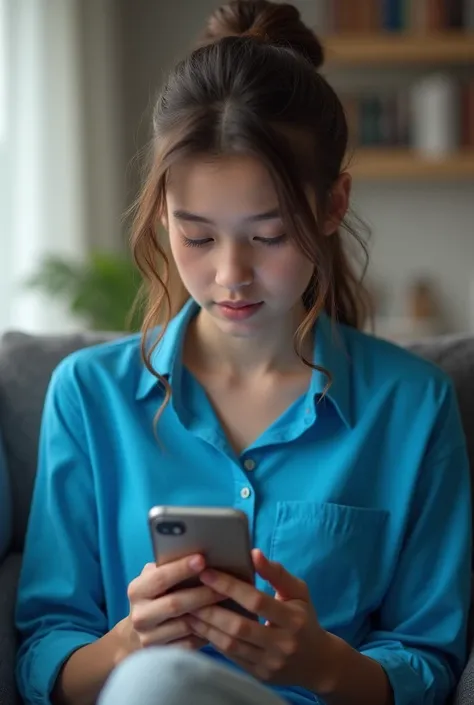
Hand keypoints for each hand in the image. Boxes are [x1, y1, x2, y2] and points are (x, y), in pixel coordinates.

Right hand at [114, 555, 223, 662]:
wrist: (134, 636)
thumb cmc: (154, 597)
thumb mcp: (153, 579)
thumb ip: (167, 567)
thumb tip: (199, 555)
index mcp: (137, 590)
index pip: (160, 578)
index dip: (181, 568)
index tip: (202, 559)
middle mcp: (140, 615)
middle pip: (175, 603)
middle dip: (203, 593)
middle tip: (226, 585)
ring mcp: (149, 638)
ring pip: (186, 625)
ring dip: (210, 613)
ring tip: (230, 602)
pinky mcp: (162, 655)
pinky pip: (190, 643)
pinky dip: (207, 632)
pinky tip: (222, 622)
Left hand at [187, 549, 334, 690]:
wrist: (319, 663)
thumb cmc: (305, 619)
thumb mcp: (298, 592)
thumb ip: (276, 573)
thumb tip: (253, 553)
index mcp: (293, 619)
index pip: (256, 601)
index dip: (230, 586)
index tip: (207, 572)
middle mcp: (282, 643)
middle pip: (239, 626)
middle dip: (211, 609)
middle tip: (190, 593)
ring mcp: (270, 663)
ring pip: (231, 645)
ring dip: (207, 627)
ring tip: (189, 611)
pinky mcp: (260, 675)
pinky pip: (231, 658)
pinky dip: (214, 641)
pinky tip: (201, 628)